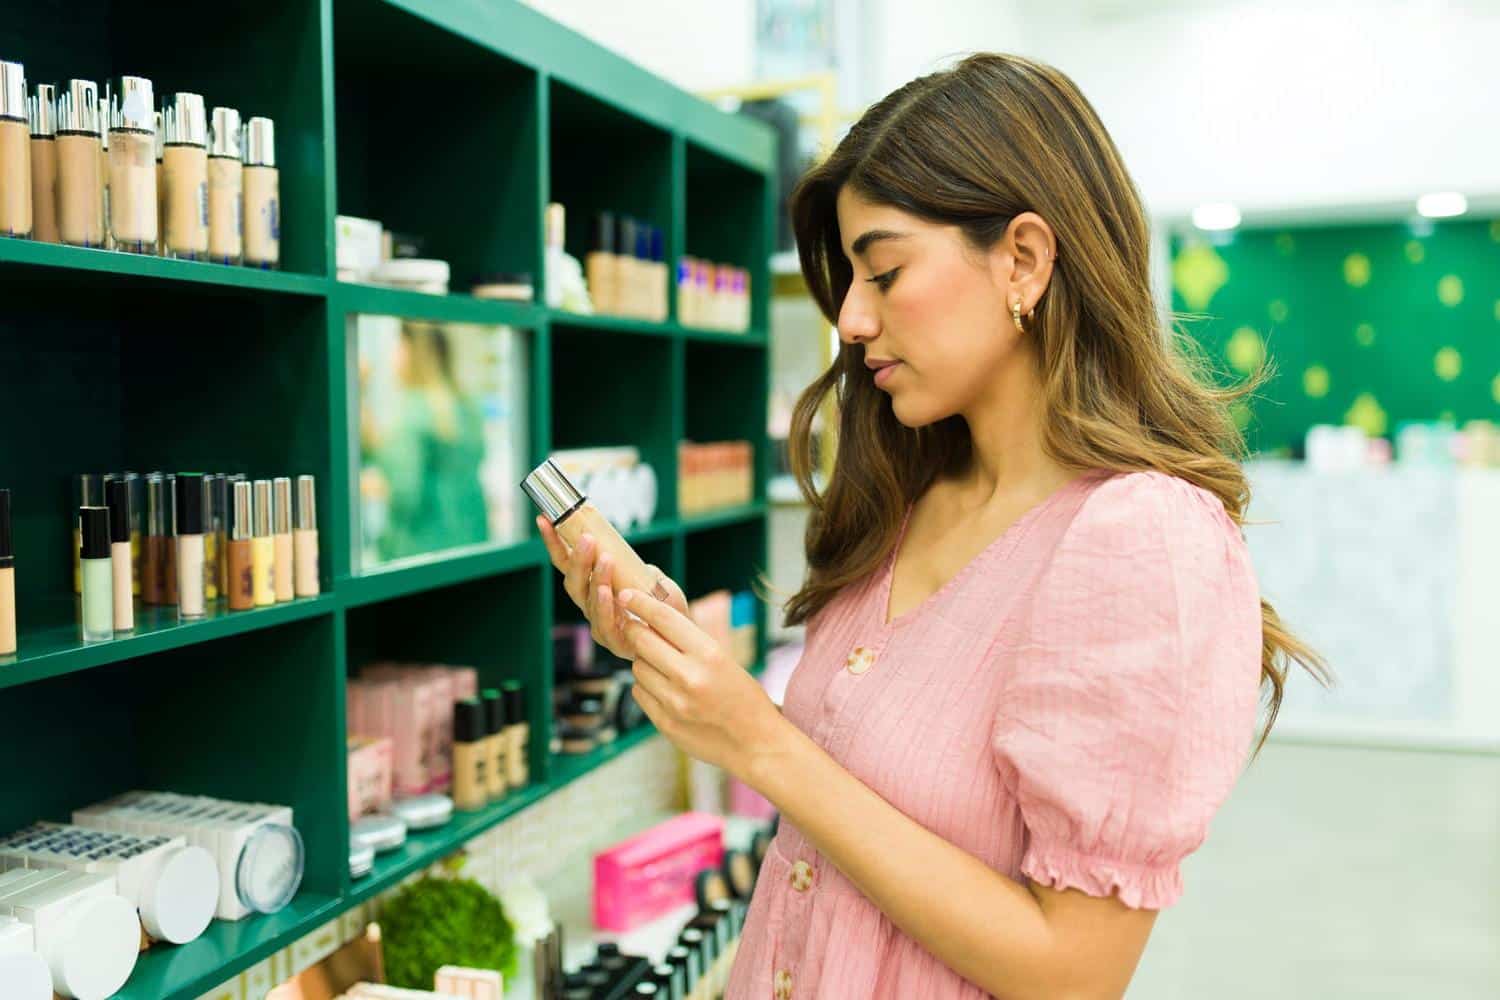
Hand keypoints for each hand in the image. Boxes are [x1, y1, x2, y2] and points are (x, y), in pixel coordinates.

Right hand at [538, 515, 688, 659]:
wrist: (679, 638)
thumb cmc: (661, 607)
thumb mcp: (650, 577)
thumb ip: (634, 565)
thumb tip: (618, 550)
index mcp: (591, 587)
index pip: (567, 564)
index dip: (555, 543)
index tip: (545, 520)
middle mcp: (590, 606)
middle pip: (573, 582)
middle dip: (577, 558)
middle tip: (587, 538)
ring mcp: (600, 624)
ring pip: (588, 600)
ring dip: (595, 577)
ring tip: (605, 559)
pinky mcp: (615, 641)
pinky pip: (605, 623)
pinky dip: (604, 606)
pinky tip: (607, 592)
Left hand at [618, 588, 787, 779]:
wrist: (755, 743)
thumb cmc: (743, 695)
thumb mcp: (724, 659)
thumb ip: (689, 641)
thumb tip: (650, 618)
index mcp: (709, 654)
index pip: (663, 618)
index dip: (640, 602)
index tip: (626, 594)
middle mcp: (689, 677)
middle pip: (641, 640)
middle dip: (634, 631)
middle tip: (636, 628)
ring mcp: (674, 703)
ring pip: (637, 668)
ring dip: (644, 662)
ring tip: (663, 667)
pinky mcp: (664, 724)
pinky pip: (639, 693)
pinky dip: (647, 687)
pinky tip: (665, 690)